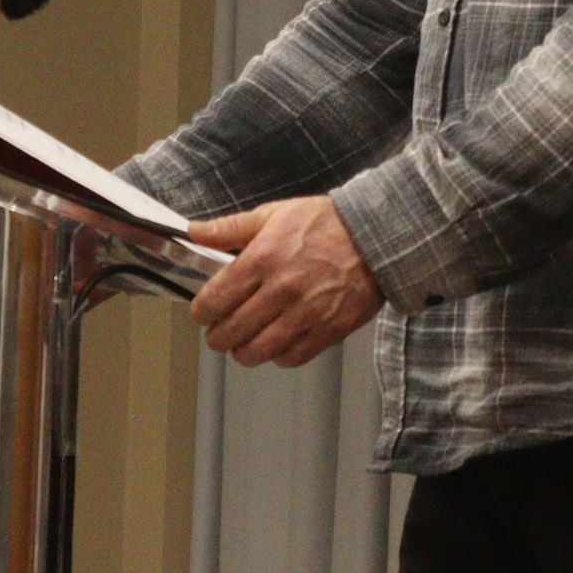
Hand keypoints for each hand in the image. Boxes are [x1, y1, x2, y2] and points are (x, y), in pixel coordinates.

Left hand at [188, 195, 383, 368]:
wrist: (378, 235)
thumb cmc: (327, 223)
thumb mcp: (274, 214)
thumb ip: (230, 228)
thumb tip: (193, 232)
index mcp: (262, 259)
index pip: (212, 302)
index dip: (201, 312)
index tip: (206, 311)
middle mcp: (281, 289)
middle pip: (229, 333)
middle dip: (218, 336)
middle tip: (222, 330)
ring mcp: (306, 313)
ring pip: (256, 352)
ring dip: (244, 351)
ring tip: (246, 342)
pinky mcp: (328, 329)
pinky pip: (290, 358)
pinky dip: (278, 356)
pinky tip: (278, 341)